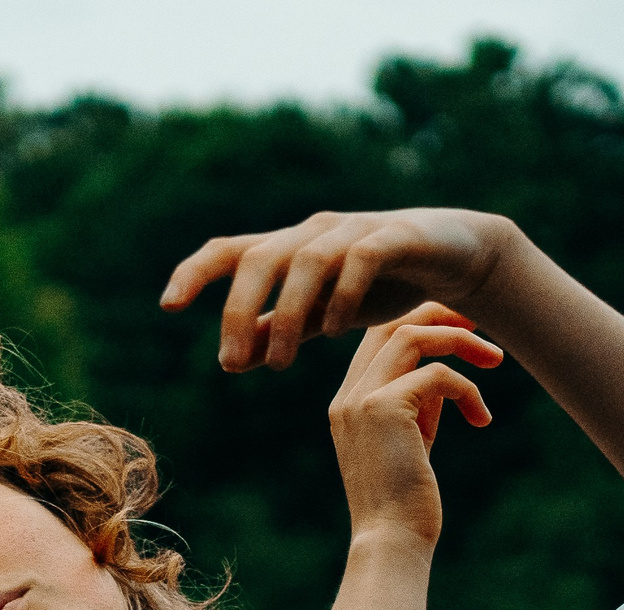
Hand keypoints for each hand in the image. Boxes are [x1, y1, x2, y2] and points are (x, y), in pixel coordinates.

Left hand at [160, 208, 514, 371]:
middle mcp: (313, 232)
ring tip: (280, 365)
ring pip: (306, 260)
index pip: (229, 251)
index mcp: (289, 248)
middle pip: (259, 257)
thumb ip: (280, 331)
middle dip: (239, 310)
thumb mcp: (323, 315)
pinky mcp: (396, 236)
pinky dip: (342, 295)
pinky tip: (335, 332)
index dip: (194, 272)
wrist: (456, 256)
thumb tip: (230, 359)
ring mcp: (355, 230)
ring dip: (288, 314)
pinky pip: (361, 259)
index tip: (167, 306)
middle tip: (233, 362)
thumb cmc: (382, 284)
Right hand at [328, 304, 500, 547]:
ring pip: (413, 336)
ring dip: (461, 341)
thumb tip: (445, 379)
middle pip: (393, 324)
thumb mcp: (410, 445)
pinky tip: (482, 419)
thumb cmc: (406, 504)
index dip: (423, 324)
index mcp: (349, 403)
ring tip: (496, 360)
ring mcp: (361, 400)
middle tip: (483, 326)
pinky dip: (468, 390)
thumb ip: (418, 408)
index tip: (463, 330)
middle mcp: (348, 396)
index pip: (379, 340)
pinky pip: (437, 374)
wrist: (391, 542)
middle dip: (441, 315)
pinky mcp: (383, 409)